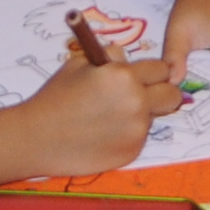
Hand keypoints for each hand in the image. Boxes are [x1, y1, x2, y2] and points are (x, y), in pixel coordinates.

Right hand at [12, 52, 184, 173]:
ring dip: (142, 115)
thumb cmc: (55, 97)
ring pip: (155, 117)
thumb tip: (125, 58)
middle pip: (172, 95)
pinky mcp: (132, 151)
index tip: (142, 76)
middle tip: (142, 96)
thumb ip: (108, 57)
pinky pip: (140, 137)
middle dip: (161, 93)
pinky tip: (103, 134)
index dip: (151, 72)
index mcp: (124, 75)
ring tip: (110, 117)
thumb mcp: (78, 63)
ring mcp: (137, 130)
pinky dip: (128, 134)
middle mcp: (137, 102)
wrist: (38, 137)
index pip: (161, 69)